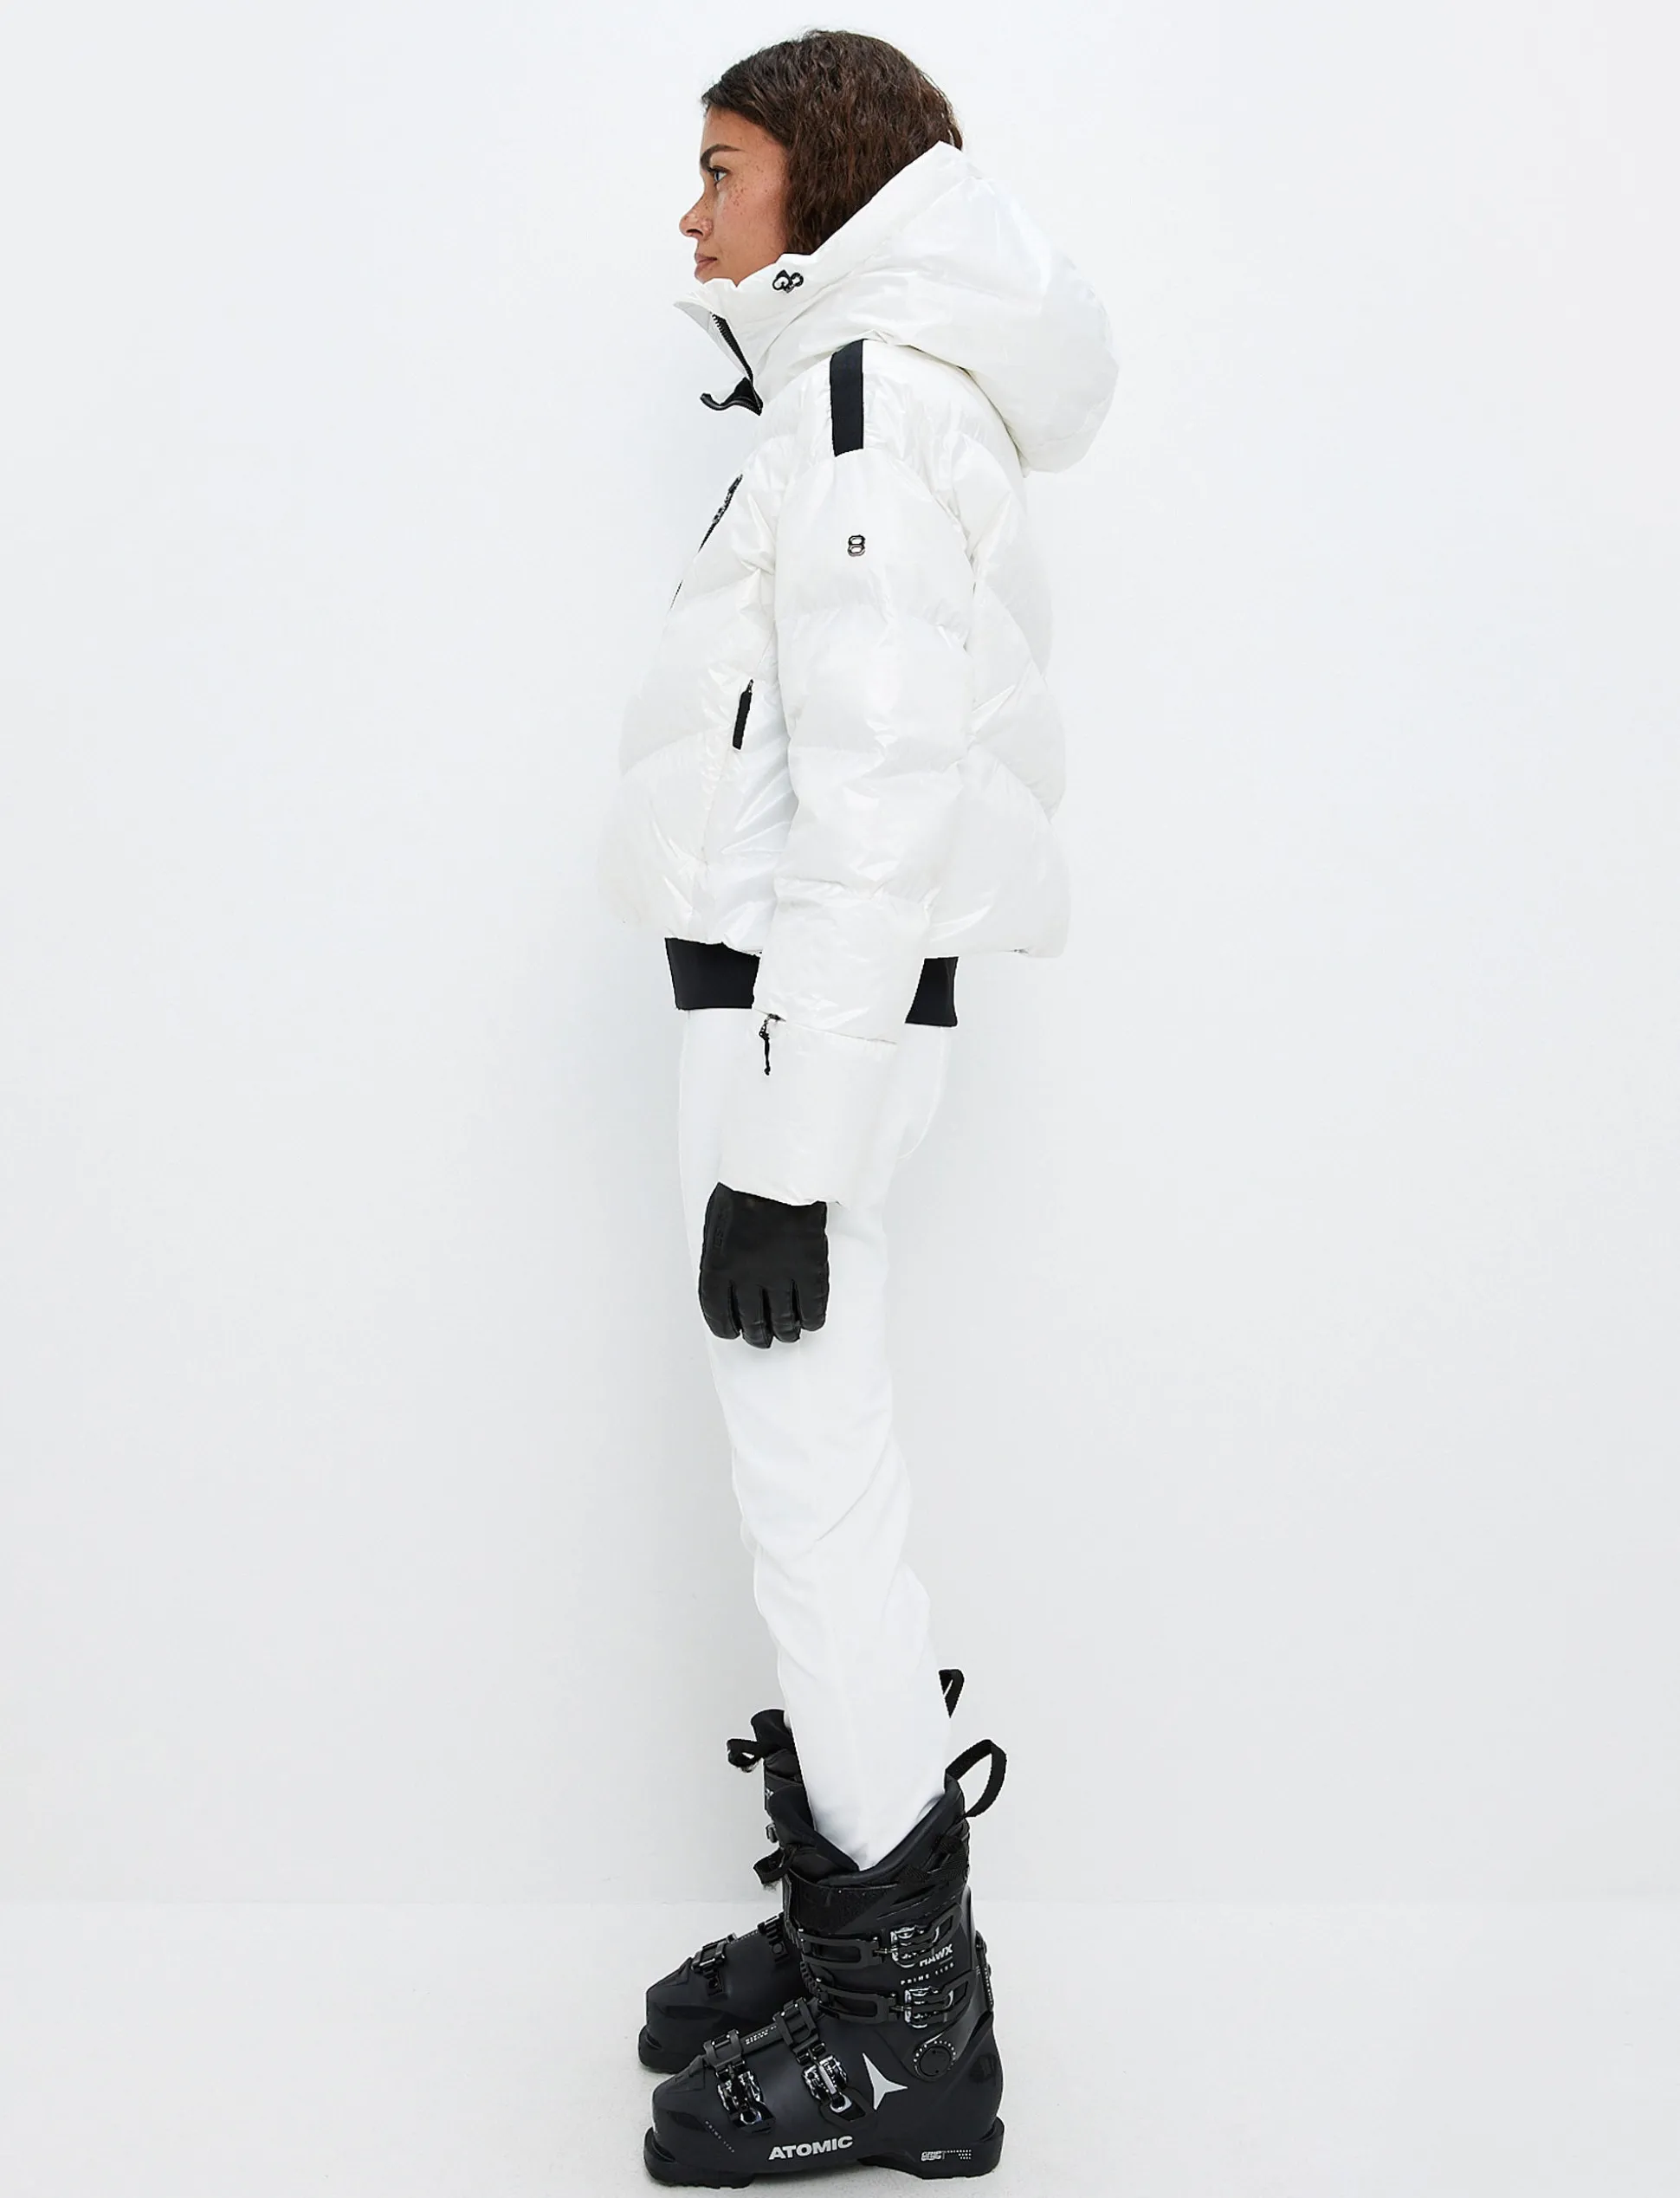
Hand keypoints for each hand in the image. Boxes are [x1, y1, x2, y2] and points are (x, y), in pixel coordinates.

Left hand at [698, 1181, 828, 1346]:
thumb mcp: (716, 1223)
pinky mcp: (809, 1270)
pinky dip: (811, 1320)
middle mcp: (746, 1279)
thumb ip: (719, 1255)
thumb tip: (725, 1278)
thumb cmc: (744, 1189)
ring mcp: (779, 1277)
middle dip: (759, 1336)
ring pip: (783, 1321)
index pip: (718, 1313)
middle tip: (764, 1337)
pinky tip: (810, 1322)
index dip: (726, 1329)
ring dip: (786, 1332)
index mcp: (717, 1268)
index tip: (733, 1333)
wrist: (777, 1173)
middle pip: (752, 1323)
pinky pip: (812, 1308)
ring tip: (789, 1333)